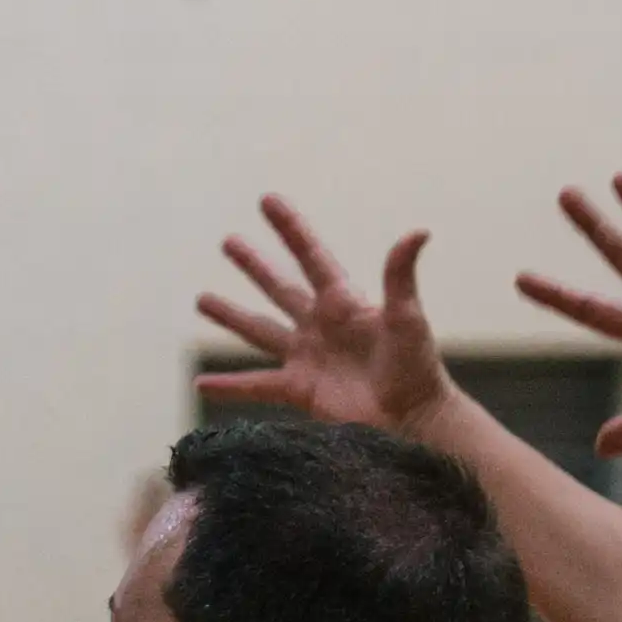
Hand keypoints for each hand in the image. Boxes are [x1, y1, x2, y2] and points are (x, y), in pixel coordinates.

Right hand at [191, 200, 451, 432]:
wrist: (411, 420)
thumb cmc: (416, 367)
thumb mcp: (407, 317)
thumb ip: (400, 276)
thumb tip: (418, 231)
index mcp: (343, 302)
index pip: (311, 256)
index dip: (289, 228)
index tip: (267, 201)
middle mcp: (320, 325)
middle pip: (279, 288)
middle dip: (254, 265)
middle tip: (228, 242)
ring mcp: (307, 357)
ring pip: (260, 331)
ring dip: (231, 316)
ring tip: (203, 300)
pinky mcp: (299, 391)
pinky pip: (256, 385)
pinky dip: (229, 387)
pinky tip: (202, 384)